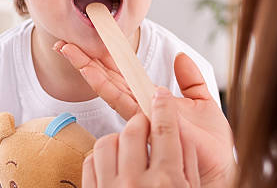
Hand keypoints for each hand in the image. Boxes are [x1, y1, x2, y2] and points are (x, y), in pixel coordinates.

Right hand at [56, 43, 234, 186]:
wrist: (219, 164)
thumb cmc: (211, 142)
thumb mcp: (202, 100)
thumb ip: (190, 79)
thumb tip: (181, 56)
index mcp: (152, 101)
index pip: (124, 76)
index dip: (107, 59)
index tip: (93, 41)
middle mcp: (141, 109)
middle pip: (109, 80)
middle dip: (86, 62)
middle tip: (65, 44)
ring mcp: (140, 116)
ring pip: (108, 87)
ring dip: (88, 69)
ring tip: (69, 52)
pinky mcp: (145, 123)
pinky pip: (121, 100)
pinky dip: (104, 84)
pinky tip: (90, 71)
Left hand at [82, 87, 199, 186]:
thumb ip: (187, 165)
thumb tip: (180, 134)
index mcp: (166, 182)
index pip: (164, 130)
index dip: (162, 107)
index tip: (160, 96)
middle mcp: (137, 183)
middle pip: (133, 130)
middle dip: (141, 121)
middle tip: (146, 124)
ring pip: (107, 142)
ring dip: (119, 138)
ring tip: (128, 147)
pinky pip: (90, 162)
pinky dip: (101, 156)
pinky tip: (113, 163)